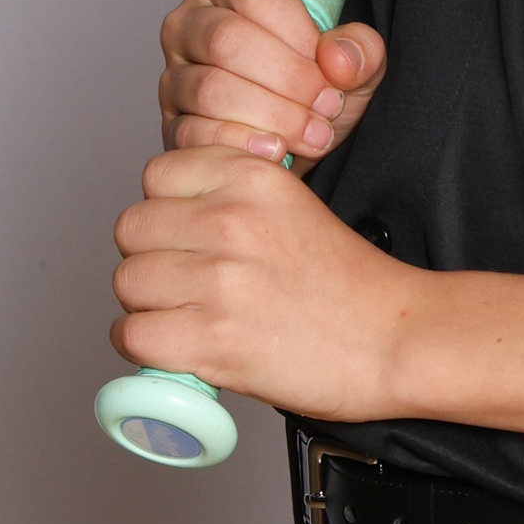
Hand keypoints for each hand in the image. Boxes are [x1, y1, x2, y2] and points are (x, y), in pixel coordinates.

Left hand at [111, 149, 415, 418]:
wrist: (396, 339)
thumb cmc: (352, 285)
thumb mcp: (294, 207)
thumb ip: (234, 199)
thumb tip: (173, 220)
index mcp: (252, 178)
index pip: (156, 175)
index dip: (166, 209)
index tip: (184, 234)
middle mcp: (229, 219)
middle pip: (132, 229)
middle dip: (150, 257)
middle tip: (182, 282)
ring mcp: (218, 279)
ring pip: (127, 282)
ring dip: (147, 304)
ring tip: (184, 316)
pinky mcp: (211, 338)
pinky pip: (132, 335)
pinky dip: (147, 347)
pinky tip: (177, 346)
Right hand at [158, 0, 386, 168]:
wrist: (297, 142)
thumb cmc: (314, 88)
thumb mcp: (352, 63)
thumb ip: (360, 50)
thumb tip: (338, 59)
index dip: (299, 33)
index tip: (331, 68)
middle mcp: (189, 24)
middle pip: (226, 39)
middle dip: (288, 78)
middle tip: (327, 105)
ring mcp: (173, 75)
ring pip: (210, 88)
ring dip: (272, 116)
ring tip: (313, 133)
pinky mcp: (171, 124)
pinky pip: (194, 133)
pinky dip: (242, 145)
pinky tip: (276, 151)